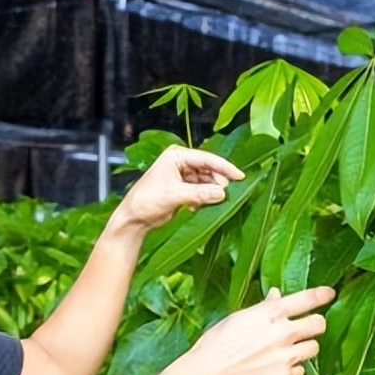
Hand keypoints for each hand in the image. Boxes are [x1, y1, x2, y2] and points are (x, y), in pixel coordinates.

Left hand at [115, 146, 244, 230]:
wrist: (134, 218)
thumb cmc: (148, 200)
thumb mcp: (176, 195)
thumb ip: (200, 193)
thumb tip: (222, 193)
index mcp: (176, 156)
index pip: (206, 159)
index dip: (224, 167)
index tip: (240, 176)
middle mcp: (180, 162)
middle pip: (207, 169)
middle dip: (218, 181)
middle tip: (229, 194)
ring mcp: (181, 175)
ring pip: (205, 181)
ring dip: (211, 191)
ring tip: (217, 201)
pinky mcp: (182, 189)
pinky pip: (200, 190)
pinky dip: (203, 197)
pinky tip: (200, 207)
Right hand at [183, 286, 335, 374]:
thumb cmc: (216, 344)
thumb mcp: (238, 318)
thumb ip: (263, 308)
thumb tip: (277, 295)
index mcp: (270, 313)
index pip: (307, 298)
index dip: (322, 295)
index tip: (330, 294)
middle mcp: (283, 332)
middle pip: (319, 324)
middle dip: (315, 324)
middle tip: (308, 329)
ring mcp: (286, 356)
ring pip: (314, 348)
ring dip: (305, 348)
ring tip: (289, 352)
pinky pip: (301, 371)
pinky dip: (293, 369)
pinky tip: (277, 369)